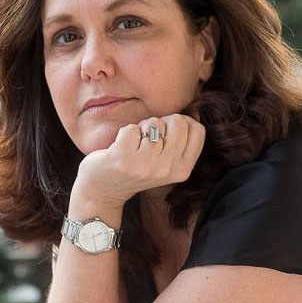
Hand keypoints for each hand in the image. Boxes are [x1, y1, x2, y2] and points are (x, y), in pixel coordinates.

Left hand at [73, 113, 205, 208]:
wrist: (104, 191)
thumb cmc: (136, 168)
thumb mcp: (166, 161)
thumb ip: (181, 141)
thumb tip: (194, 111)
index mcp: (183, 169)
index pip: (197, 129)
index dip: (181, 122)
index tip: (166, 132)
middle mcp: (168, 169)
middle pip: (178, 122)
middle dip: (162, 122)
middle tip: (148, 139)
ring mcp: (146, 165)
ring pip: (154, 123)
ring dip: (142, 128)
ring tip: (134, 145)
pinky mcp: (124, 159)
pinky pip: (132, 129)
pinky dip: (124, 133)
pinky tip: (121, 148)